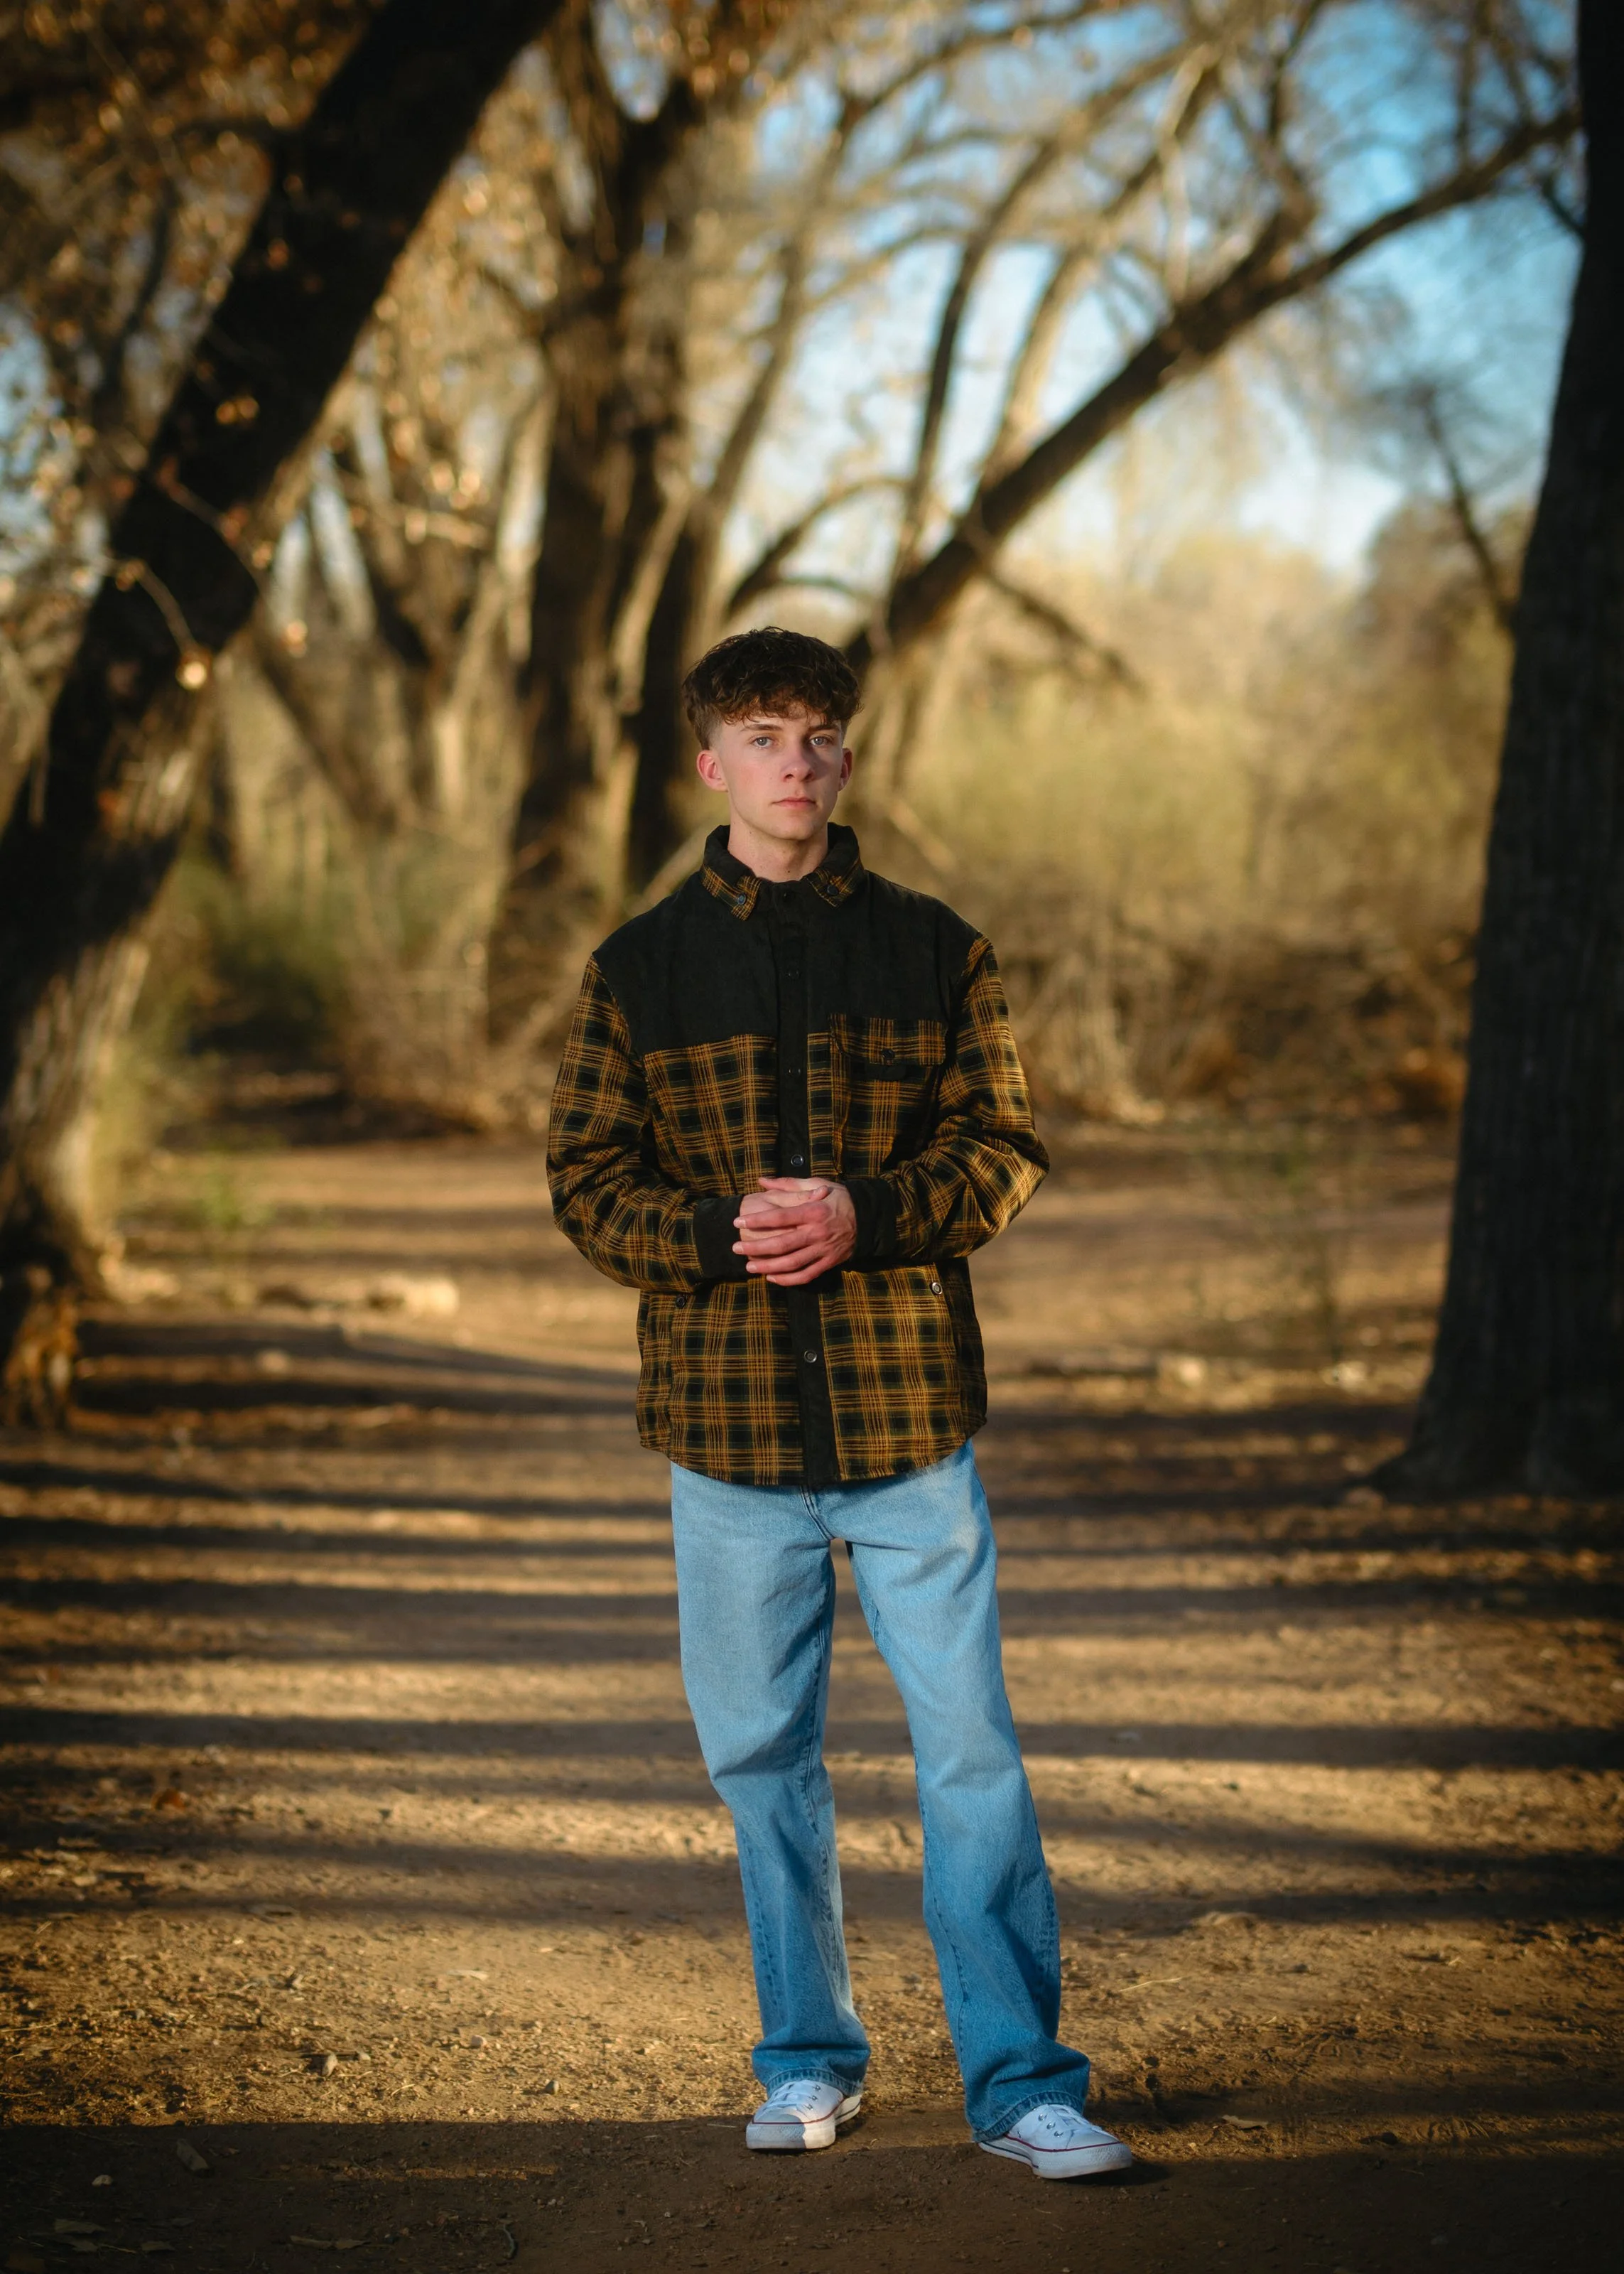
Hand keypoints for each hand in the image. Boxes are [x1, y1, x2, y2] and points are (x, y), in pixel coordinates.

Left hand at [735, 1176, 856, 1285]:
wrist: (869, 1217)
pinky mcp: (830, 1262)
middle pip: (782, 1243)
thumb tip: (762, 1181)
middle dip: (756, 1247)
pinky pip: (807, 1275)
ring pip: (791, 1263)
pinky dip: (789, 1280)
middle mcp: (817, 1232)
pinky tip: (772, 1278)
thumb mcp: (817, 1184)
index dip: (757, 1221)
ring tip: (750, 1267)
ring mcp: (824, 1250)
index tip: (738, 1222)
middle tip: (736, 1247)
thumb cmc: (839, 1198)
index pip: (779, 1217)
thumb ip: (788, 1185)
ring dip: (768, 1266)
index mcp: (813, 1211)